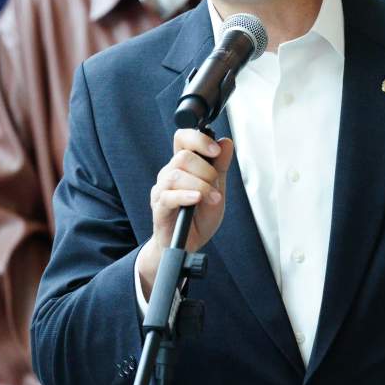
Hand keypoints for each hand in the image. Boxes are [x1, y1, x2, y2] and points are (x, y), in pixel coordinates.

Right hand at [135, 130, 233, 298]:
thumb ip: (220, 166)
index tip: (215, 151)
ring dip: (200, 185)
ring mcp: (162, 191)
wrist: (190, 245)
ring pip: (176, 174)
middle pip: (183, 156)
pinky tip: (197, 199)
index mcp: (184, 167)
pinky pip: (168, 196)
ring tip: (212, 199)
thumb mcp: (217, 189)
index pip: (183, 138)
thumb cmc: (199, 218)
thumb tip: (225, 142)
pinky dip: (186, 195)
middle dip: (206, 170)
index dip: (198, 139)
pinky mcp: (159, 208)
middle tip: (216, 187)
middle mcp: (169, 174)